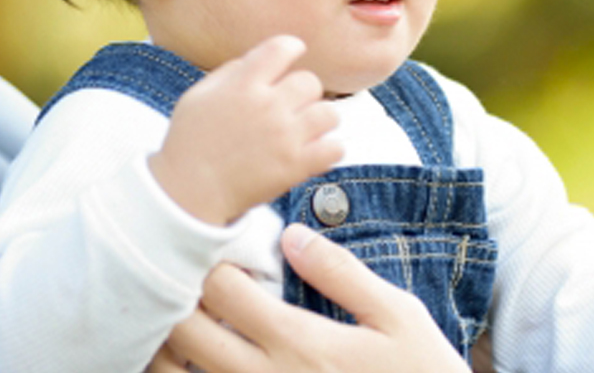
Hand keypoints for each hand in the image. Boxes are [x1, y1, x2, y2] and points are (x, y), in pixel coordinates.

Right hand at [149, 35, 342, 224]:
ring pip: (329, 113)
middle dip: (302, 93)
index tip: (292, 56)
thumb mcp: (199, 95)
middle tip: (290, 107)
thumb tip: (257, 60)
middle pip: (310, 81)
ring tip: (305, 130)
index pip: (283, 47)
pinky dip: (328, 150)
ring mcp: (285, 137)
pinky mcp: (296, 166)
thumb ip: (230, 72)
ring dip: (319, 121)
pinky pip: (335, 149)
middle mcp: (268, 106)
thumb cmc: (191, 143)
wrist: (188, 191)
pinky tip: (313, 152)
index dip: (292, 48)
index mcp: (243, 85)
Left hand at [149, 224, 469, 372]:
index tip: (225, 244)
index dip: (213, 257)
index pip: (221, 289)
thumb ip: (341, 273)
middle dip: (179, 294)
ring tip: (192, 316)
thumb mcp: (397, 315)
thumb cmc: (420, 371)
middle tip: (196, 274)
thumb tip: (292, 234)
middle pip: (183, 331)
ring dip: (172, 341)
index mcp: (299, 343)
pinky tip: (206, 356)